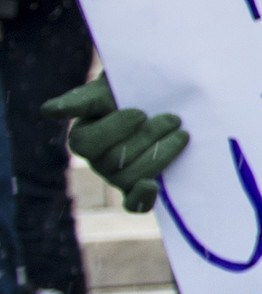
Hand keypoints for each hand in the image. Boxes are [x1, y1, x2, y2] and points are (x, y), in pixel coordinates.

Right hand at [49, 77, 186, 211]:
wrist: (161, 99)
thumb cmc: (129, 92)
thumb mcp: (106, 89)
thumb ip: (81, 100)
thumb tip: (48, 111)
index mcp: (82, 138)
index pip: (87, 143)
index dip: (115, 129)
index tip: (140, 113)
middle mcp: (96, 161)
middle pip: (115, 161)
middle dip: (148, 137)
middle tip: (173, 118)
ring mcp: (117, 176)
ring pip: (131, 178)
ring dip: (160, 155)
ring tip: (182, 133)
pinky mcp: (138, 187)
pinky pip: (134, 204)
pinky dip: (143, 199)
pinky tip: (153, 186)